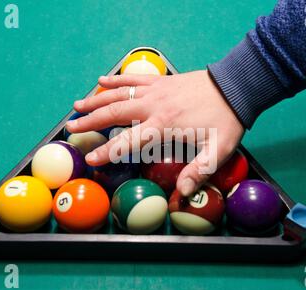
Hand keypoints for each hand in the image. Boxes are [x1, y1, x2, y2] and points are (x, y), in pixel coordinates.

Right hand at [66, 70, 244, 195]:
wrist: (235, 86)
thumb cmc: (225, 119)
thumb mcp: (216, 151)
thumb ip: (197, 172)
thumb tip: (182, 195)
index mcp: (163, 126)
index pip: (128, 142)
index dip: (107, 152)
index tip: (90, 160)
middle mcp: (153, 106)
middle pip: (113, 113)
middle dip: (90, 122)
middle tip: (70, 127)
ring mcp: (155, 90)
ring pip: (117, 94)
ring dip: (95, 100)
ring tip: (76, 106)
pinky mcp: (160, 80)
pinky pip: (132, 78)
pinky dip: (115, 79)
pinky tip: (101, 80)